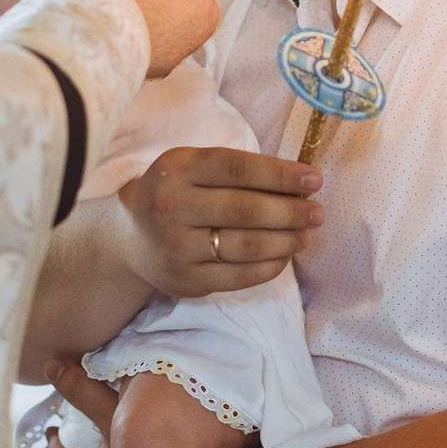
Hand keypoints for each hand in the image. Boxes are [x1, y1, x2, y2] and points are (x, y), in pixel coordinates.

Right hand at [120, 145, 322, 296]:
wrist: (129, 238)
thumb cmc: (174, 192)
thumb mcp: (191, 166)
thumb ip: (235, 170)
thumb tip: (297, 184)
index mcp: (177, 169)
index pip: (237, 169)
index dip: (280, 174)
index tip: (314, 180)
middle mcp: (173, 207)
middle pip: (245, 210)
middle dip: (290, 211)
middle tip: (317, 212)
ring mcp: (177, 248)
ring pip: (245, 246)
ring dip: (285, 241)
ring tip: (306, 234)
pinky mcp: (186, 281)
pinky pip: (239, 276)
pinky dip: (269, 266)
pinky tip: (285, 255)